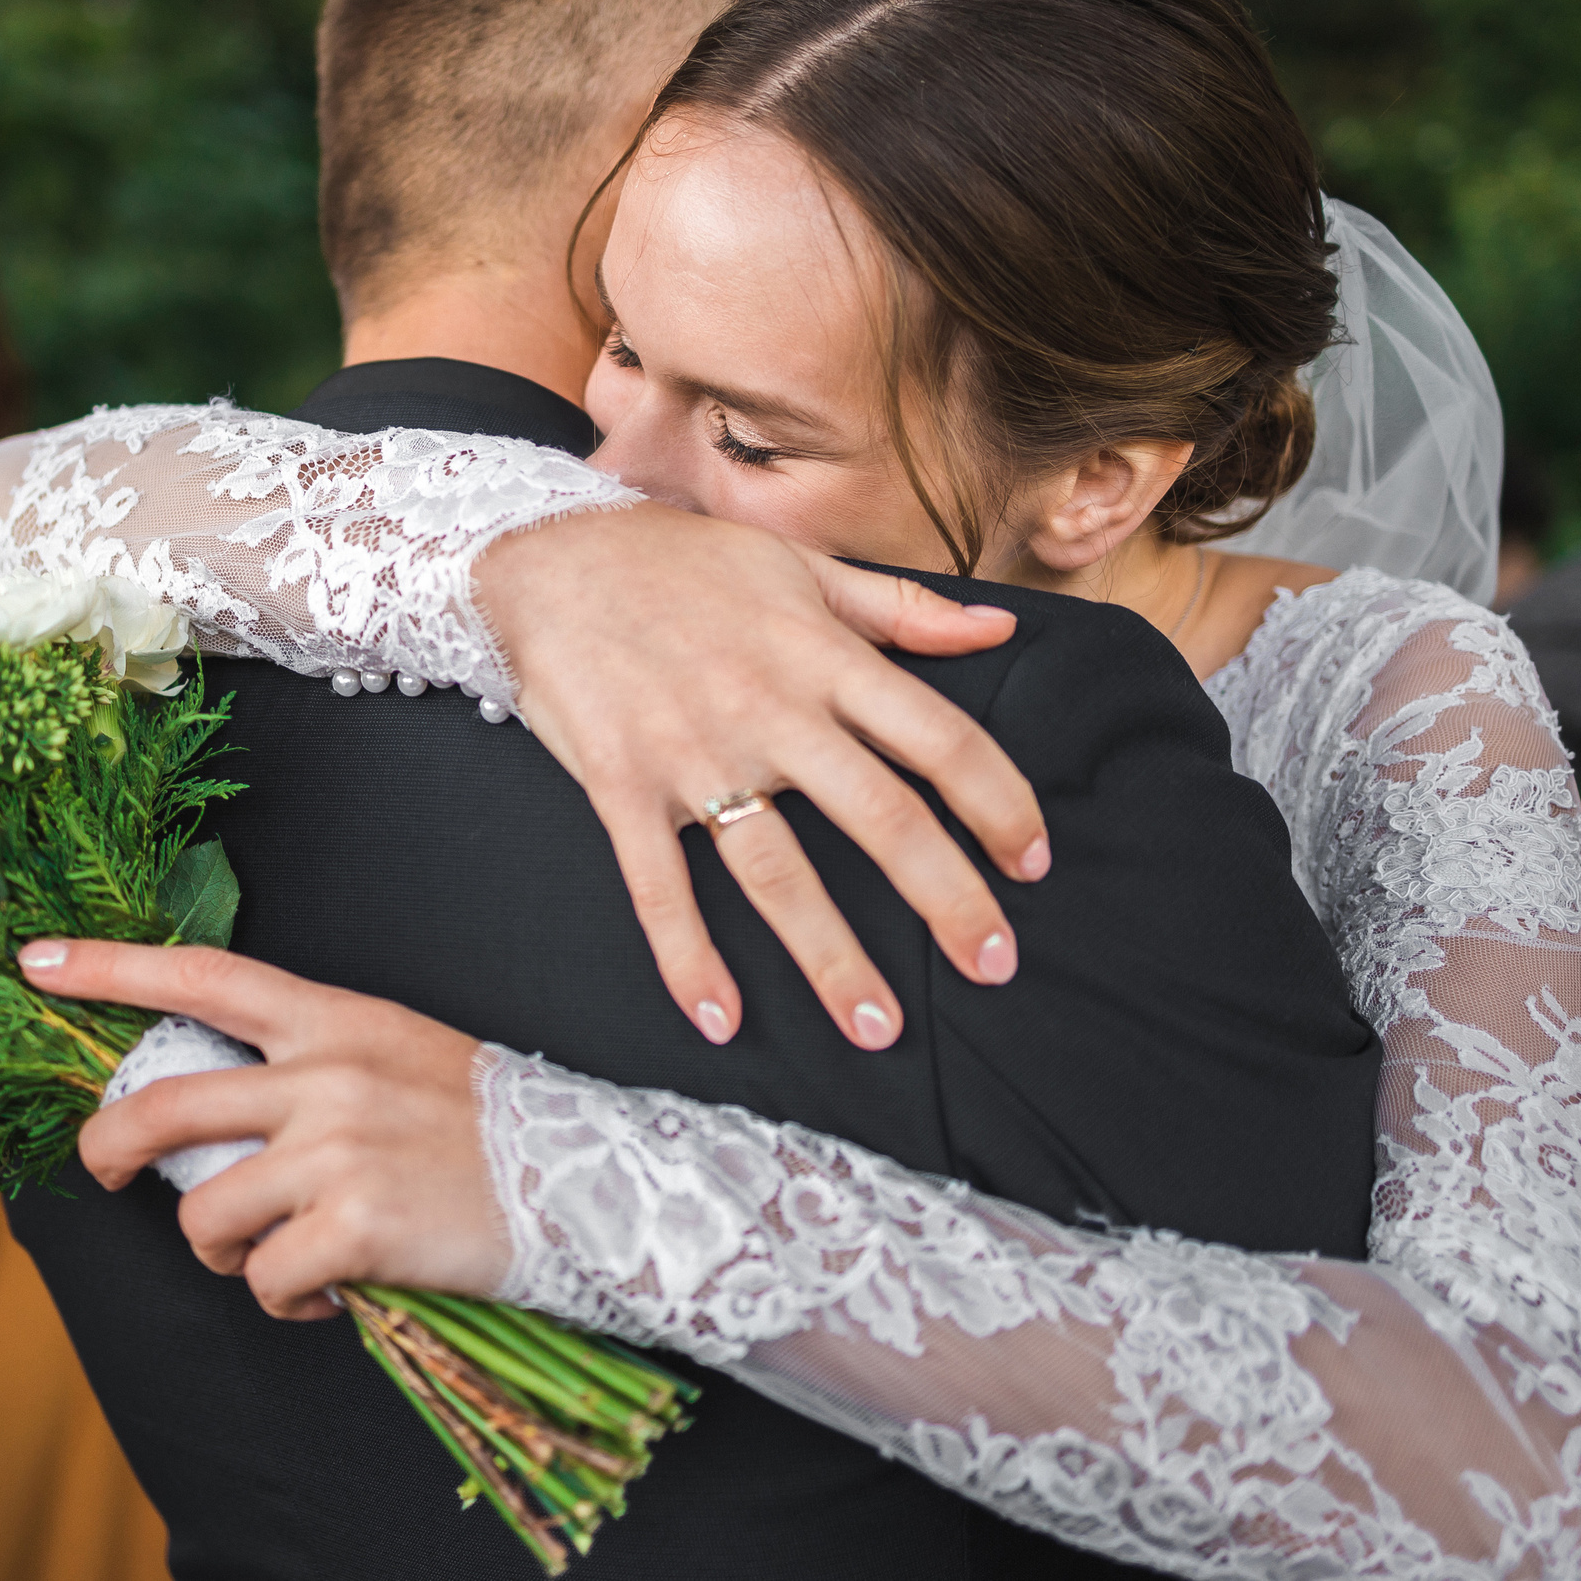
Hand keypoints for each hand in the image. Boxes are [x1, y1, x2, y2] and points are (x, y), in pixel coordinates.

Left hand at [25, 939, 512, 1320]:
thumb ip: (308, 1068)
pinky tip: (335, 1290)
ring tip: (284, 1254)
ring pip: (204, 1213)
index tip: (33, 961)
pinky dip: (286, 1301)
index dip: (108, 968)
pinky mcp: (354, 1224)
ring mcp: (337, 1148)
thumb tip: (214, 1120)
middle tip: (110, 1172)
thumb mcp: (395, 1058)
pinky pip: (265, 1279)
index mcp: (333, 1020)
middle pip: (162, 1107)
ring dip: (227, 1251)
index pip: (201, 977)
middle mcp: (325, 1073)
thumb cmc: (481, 1128)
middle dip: (108, 1149)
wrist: (584, 1184)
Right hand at [475, 501, 1046, 1049]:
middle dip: (947, 899)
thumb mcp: (802, 565)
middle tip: (993, 967)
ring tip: (877, 1029)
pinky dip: (687, 958)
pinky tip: (721, 1022)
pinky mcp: (621, 786)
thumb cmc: (683, 561)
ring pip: (776, 870)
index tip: (1033, 860)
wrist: (548, 550)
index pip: (940, 738)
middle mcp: (769, 710)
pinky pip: (658, 887)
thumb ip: (903, 608)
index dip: (999, 802)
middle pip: (881, 817)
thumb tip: (1001, 629)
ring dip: (831, 957)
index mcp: (823, 656)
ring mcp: (692, 753)